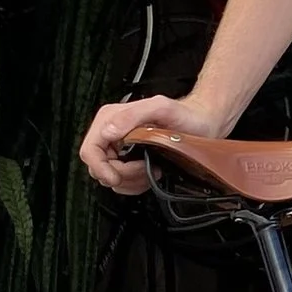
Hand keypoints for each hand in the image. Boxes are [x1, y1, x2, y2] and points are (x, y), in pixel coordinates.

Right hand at [78, 92, 232, 193]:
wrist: (201, 123)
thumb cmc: (185, 114)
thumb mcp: (161, 108)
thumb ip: (133, 115)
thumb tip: (108, 131)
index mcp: (110, 118)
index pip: (90, 151)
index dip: (100, 168)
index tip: (117, 176)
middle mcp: (111, 132)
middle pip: (99, 167)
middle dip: (121, 174)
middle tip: (144, 169)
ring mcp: (119, 147)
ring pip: (109, 177)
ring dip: (131, 180)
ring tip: (150, 169)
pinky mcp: (128, 159)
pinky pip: (122, 181)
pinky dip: (135, 183)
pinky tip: (150, 172)